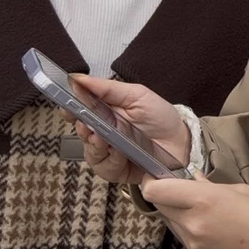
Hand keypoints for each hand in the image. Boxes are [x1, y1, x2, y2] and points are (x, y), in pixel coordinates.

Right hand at [65, 75, 189, 185]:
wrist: (182, 143)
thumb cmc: (161, 117)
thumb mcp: (136, 95)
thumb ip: (107, 88)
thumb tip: (78, 78)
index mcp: (106, 112)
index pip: (79, 111)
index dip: (69, 109)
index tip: (66, 106)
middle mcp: (104, 132)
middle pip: (81, 132)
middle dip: (82, 129)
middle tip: (86, 125)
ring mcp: (109, 152)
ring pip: (89, 151)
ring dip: (95, 145)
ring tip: (103, 139)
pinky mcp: (116, 169)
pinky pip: (104, 167)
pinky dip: (110, 160)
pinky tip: (120, 153)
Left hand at [140, 174, 248, 248]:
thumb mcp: (235, 188)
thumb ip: (206, 185)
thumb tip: (191, 179)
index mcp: (203, 200)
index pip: (156, 191)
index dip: (151, 181)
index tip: (156, 175)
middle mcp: (193, 223)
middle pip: (159, 205)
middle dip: (165, 195)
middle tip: (177, 187)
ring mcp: (194, 242)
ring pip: (169, 221)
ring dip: (176, 211)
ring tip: (198, 206)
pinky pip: (182, 235)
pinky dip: (187, 225)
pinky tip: (206, 220)